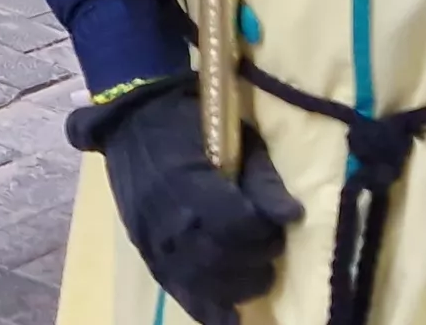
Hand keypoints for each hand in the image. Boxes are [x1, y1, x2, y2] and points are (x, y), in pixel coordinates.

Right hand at [68, 80, 302, 324]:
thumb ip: (263, 181)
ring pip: (199, 281)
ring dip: (235, 287)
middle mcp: (168, 217)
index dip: (264, 232)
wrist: (132, 121)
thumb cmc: (191, 122)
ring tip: (255, 278)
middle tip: (269, 250)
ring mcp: (153, 238)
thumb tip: (293, 217)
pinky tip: (228, 319)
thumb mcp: (237, 139)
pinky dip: (204, 309)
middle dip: (255, 261)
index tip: (277, 225)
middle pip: (220, 259)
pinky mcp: (146, 251)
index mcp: (190, 183)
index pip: (237, 226)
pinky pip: (175, 289)